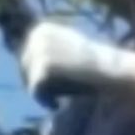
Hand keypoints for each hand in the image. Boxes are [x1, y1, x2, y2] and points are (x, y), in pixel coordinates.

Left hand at [19, 18, 134, 101]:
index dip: (34, 75)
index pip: (25, 57)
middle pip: (23, 69)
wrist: (110, 69)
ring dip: (43, 93)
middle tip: (54, 96)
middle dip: (37, 84)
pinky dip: (44, 101)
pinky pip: (34, 91)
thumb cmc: (93, 64)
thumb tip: (25, 65)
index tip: (52, 86)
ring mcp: (39, 51)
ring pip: (28, 81)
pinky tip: (57, 104)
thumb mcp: (67, 48)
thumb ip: (47, 51)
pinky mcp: (42, 67)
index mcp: (41, 29)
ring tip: (60, 98)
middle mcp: (37, 36)